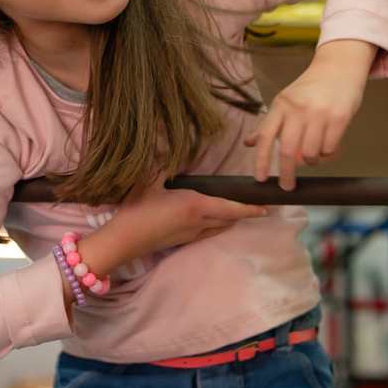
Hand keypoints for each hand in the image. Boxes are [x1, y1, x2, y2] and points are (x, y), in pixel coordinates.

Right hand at [103, 173, 268, 260]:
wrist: (122, 241)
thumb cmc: (136, 210)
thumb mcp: (148, 180)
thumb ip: (163, 163)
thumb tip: (171, 145)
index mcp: (194, 205)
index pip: (229, 208)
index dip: (248, 208)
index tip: (265, 208)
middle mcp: (198, 222)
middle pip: (228, 218)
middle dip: (244, 213)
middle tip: (258, 207)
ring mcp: (191, 234)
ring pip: (219, 227)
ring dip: (231, 220)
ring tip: (239, 211)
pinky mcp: (182, 241)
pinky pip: (207, 232)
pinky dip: (217, 224)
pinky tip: (213, 219)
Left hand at [245, 40, 376, 189]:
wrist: (339, 67)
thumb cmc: (310, 88)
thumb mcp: (286, 101)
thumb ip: (269, 123)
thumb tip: (249, 143)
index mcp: (281, 105)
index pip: (266, 136)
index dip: (261, 159)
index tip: (260, 178)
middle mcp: (298, 109)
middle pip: (288, 150)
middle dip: (286, 173)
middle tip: (287, 186)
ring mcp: (319, 114)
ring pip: (311, 153)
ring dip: (311, 161)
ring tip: (313, 155)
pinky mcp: (339, 118)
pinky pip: (329, 148)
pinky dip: (327, 153)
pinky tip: (327, 145)